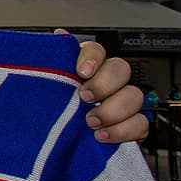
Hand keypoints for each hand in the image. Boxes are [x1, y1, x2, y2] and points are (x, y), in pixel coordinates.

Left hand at [59, 29, 147, 143]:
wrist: (53, 145)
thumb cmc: (48, 111)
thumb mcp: (40, 89)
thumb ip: (48, 64)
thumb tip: (57, 36)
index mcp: (85, 68)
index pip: (96, 49)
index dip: (92, 57)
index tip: (81, 71)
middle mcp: (106, 82)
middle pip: (120, 69)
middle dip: (104, 84)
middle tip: (84, 98)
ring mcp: (121, 103)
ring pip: (134, 96)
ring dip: (113, 110)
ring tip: (90, 123)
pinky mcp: (129, 126)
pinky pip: (140, 124)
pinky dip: (123, 131)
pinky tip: (101, 136)